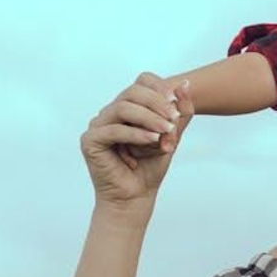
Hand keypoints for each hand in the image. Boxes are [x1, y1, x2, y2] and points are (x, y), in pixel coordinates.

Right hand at [79, 73, 193, 209]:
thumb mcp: (171, 136)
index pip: (142, 81)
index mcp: (129, 106)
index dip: (159, 87)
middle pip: (132, 92)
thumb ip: (180, 113)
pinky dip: (136, 134)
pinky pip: (113, 130)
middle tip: (174, 119)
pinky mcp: (90, 141)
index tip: (175, 102)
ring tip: (166, 131)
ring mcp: (98, 125)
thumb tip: (186, 84)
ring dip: (149, 118)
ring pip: (123, 108)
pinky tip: (152, 140)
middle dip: (157, 104)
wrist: (136, 196)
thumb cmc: (151, 166)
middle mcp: (111, 112)